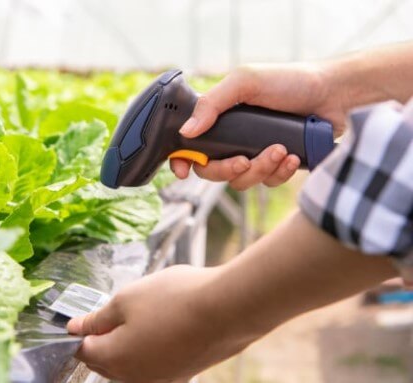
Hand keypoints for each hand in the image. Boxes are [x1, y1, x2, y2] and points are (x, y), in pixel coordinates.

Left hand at [66, 265, 258, 381]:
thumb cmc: (173, 300)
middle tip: (116, 309)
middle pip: (106, 360)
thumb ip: (97, 318)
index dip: (82, 329)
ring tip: (144, 312)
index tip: (89, 313)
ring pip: (131, 362)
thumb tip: (75, 328)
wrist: (227, 309)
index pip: (83, 350)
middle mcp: (134, 377)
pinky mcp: (180, 372)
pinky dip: (150, 346)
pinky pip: (154, 362)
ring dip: (128, 341)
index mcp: (113, 358)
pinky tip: (164, 323)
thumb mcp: (125, 299)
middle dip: (104, 337)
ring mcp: (160, 377)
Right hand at [171, 63, 348, 189]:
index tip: (184, 171)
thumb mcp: (246, 82)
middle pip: (212, 171)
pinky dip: (279, 173)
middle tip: (243, 160)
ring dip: (259, 169)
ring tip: (280, 149)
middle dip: (226, 170)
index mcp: (219, 119)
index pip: (190, 146)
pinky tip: (293, 157)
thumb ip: (213, 104)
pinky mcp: (277, 166)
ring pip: (241, 181)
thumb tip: (187, 132)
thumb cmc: (289, 81)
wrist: (335, 94)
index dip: (182, 161)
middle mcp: (233, 139)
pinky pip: (268, 183)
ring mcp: (254, 154)